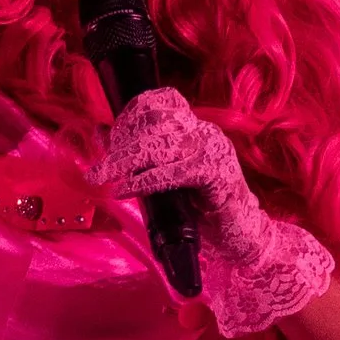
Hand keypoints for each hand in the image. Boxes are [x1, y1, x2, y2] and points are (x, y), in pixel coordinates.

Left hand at [91, 88, 334, 336]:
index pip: (162, 101)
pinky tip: (126, 190)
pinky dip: (145, 181)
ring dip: (124, 161)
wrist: (243, 238)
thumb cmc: (204, 211)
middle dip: (120, 143)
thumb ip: (138, 156)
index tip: (110, 140)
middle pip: (155, 121)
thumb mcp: (165, 178)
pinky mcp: (217, 175)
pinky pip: (174, 172)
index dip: (131, 114)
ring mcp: (212, 151)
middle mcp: (205, 133)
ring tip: (102, 178)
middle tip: (96, 171)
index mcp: (195, 128)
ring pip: (160, 144)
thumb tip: (100, 132)